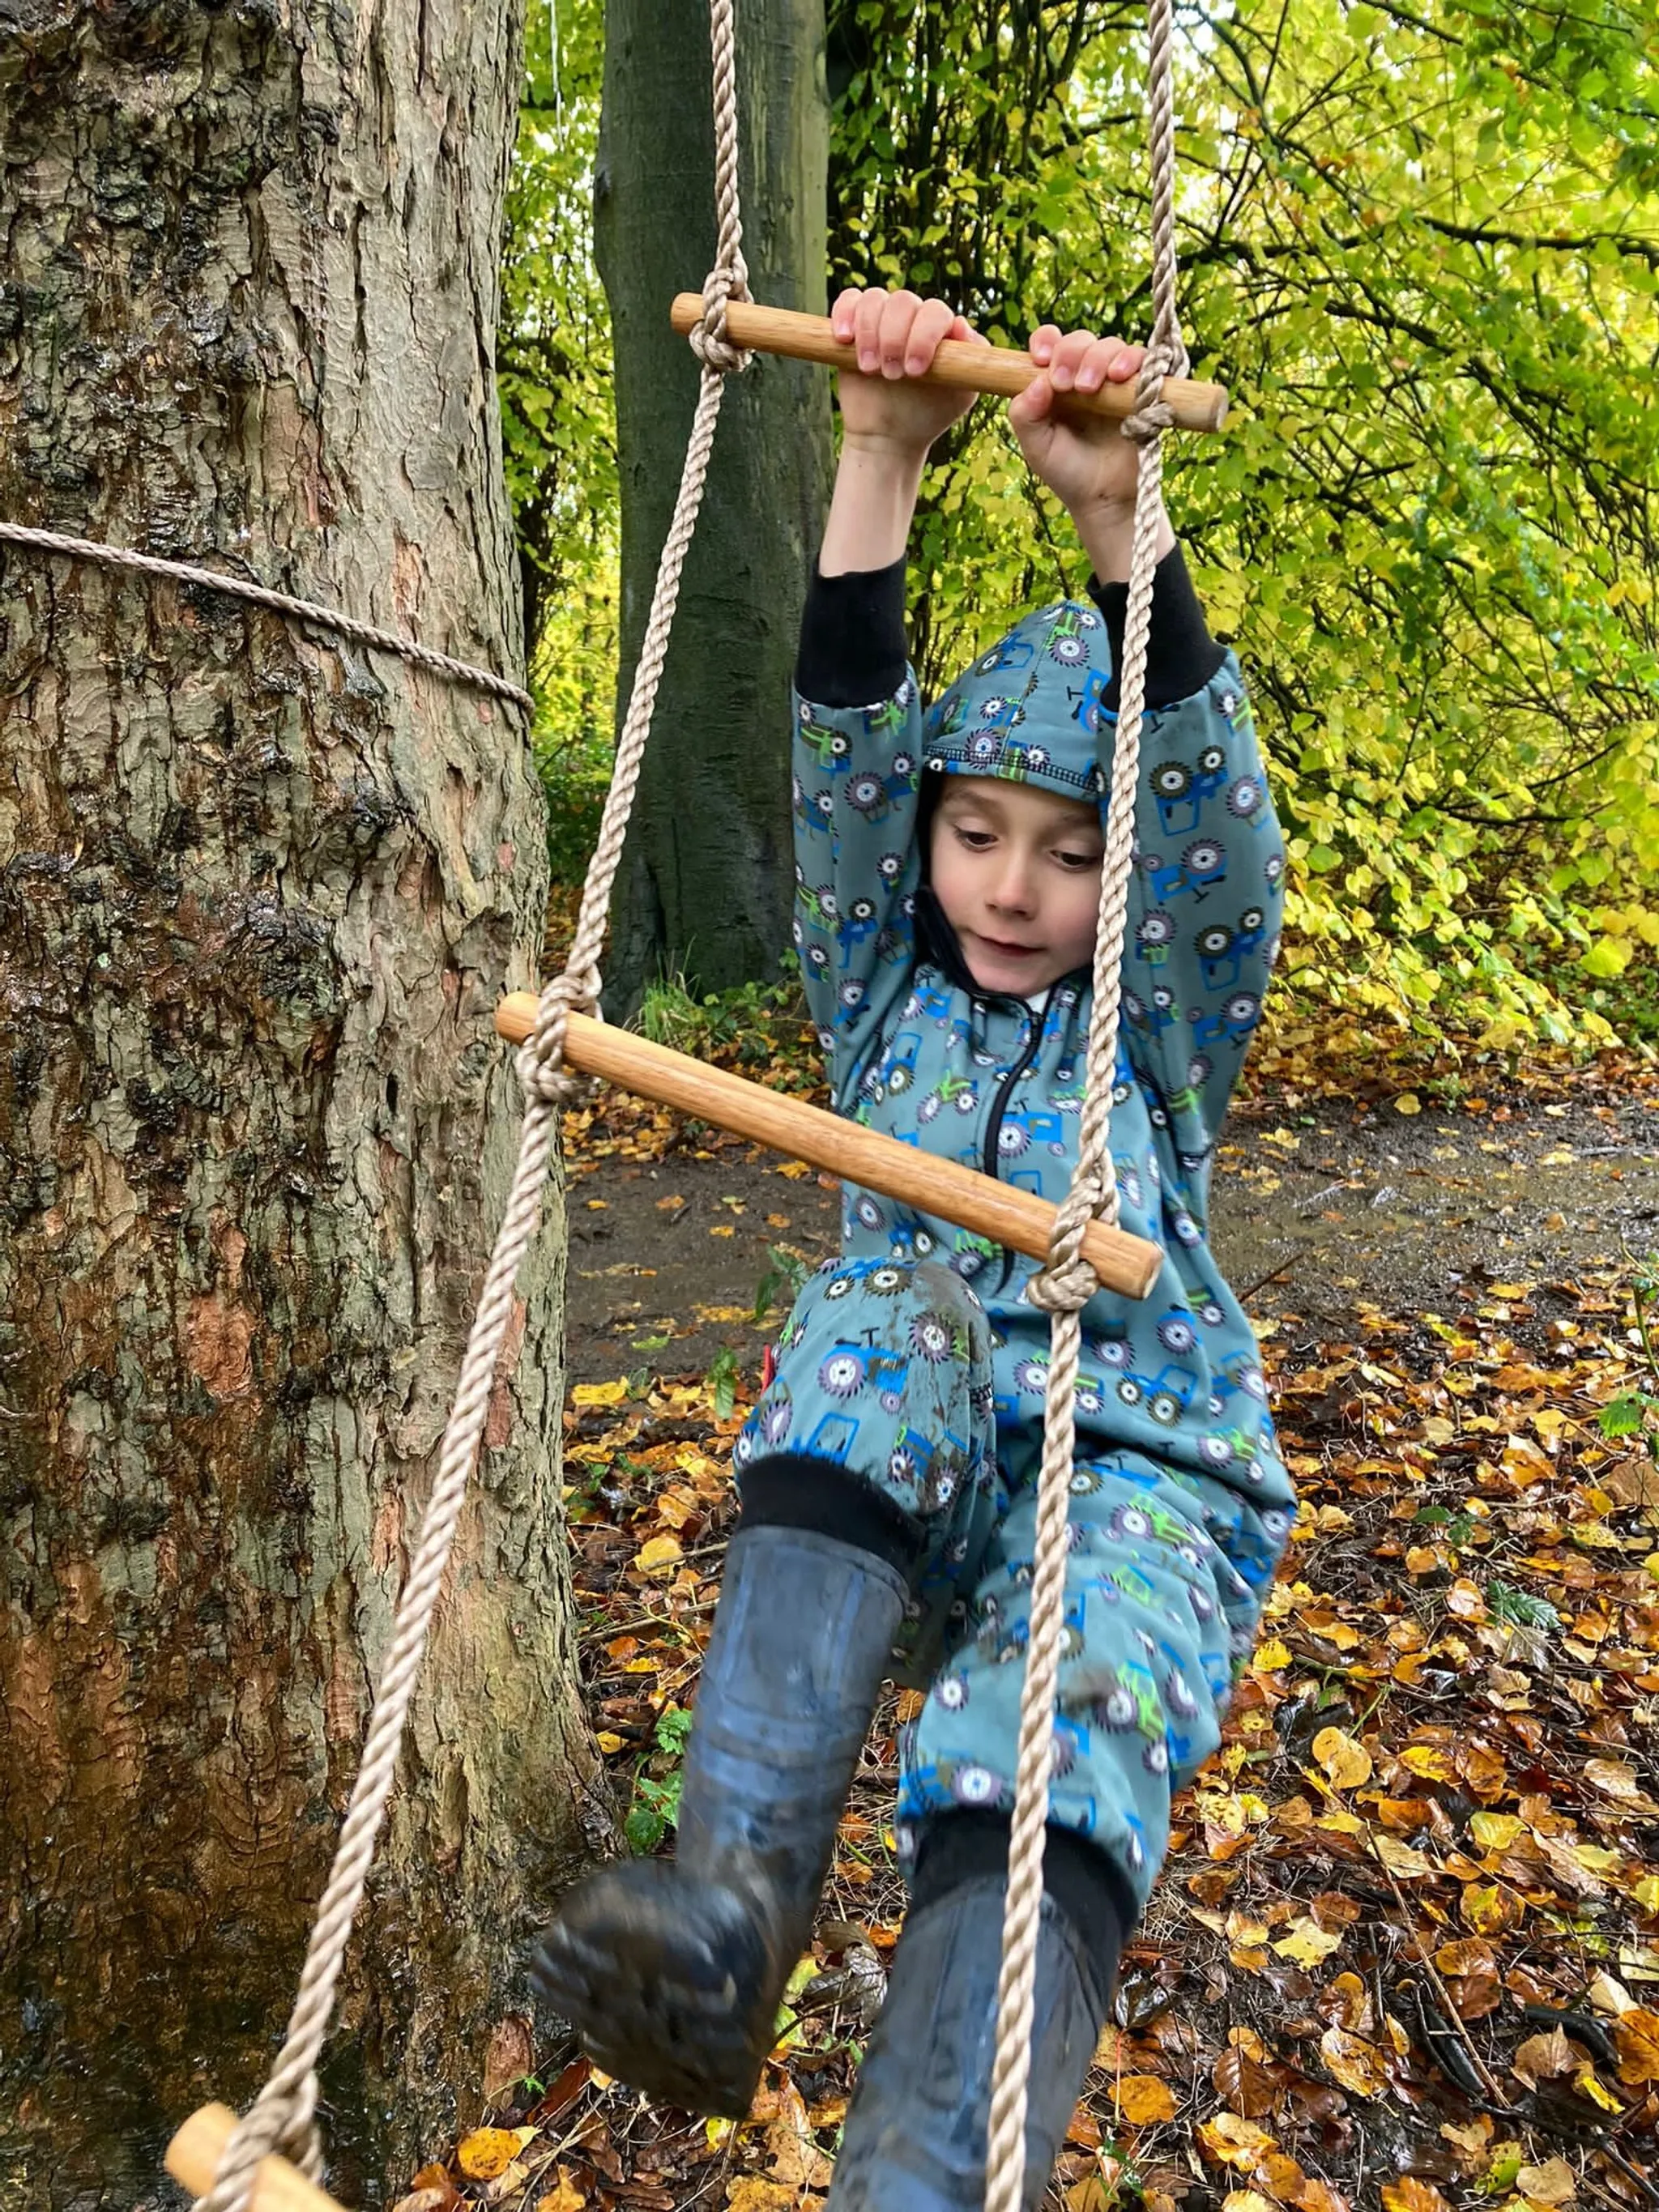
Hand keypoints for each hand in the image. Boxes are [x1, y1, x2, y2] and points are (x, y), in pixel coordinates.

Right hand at [830, 287, 988, 456]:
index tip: (915, 372)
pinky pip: (848, 301)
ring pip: (874, 300)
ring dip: (870, 332)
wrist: (891, 437)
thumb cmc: (929, 415)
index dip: (923, 336)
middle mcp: (912, 318)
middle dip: (894, 337)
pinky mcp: (854, 328)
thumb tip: (960, 323)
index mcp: (939, 328)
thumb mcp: (960, 394)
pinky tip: (845, 339)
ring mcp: (882, 320)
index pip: (935, 311)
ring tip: (871, 369)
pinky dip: (845, 314)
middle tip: (892, 375)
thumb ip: (972, 360)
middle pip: (902, 301)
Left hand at [1008, 326, 1149, 518]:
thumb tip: (1037, 380)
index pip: (1050, 343)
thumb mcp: (1036, 447)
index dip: (1045, 341)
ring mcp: (1115, 380)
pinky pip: (1143, 359)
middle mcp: (1085, 374)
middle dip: (1072, 353)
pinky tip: (1120, 377)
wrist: (1105, 498)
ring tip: (1091, 387)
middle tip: (1067, 384)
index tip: (1039, 358)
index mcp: (1055, 381)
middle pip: (1081, 340)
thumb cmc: (1067, 472)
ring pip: (1111, 345)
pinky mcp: (1143, 387)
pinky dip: (1132, 361)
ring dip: (1099, 358)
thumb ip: (1025, 414)